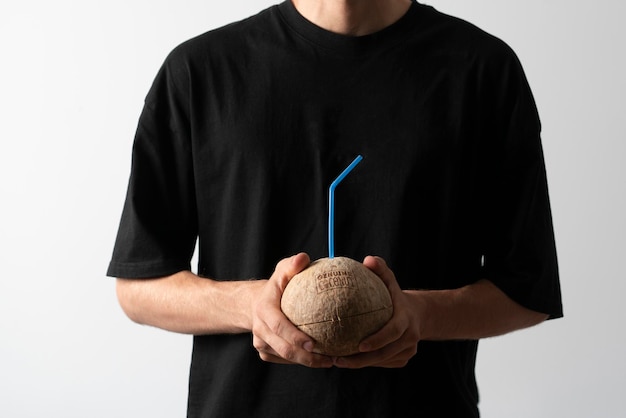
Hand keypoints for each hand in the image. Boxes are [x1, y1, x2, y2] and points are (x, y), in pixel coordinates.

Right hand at [251, 252, 333, 367]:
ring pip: (285, 357)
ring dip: (307, 362)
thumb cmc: (276, 285)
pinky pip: (284, 360)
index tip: (314, 344)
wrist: (255, 302)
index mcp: (264, 310)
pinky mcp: (264, 351)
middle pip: (283, 349)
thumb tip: (304, 258)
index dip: (295, 337)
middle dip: (306, 358)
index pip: (279, 326)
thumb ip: (292, 265)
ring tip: (330, 361)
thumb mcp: (282, 271)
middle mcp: (260, 329)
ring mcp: (261, 342)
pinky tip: (319, 359)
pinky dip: (300, 361)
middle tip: (330, 359)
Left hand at [332, 255, 420, 368]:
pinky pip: (382, 364)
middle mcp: (410, 338)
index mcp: (406, 320)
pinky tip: (346, 360)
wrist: (418, 314)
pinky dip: (366, 363)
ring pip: (382, 361)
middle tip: (337, 359)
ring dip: (360, 364)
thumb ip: (380, 269)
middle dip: (361, 360)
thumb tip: (367, 259)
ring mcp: (408, 351)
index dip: (378, 340)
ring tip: (336, 361)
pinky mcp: (403, 359)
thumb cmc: (395, 295)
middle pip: (385, 353)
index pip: (393, 332)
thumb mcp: (390, 280)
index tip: (359, 345)